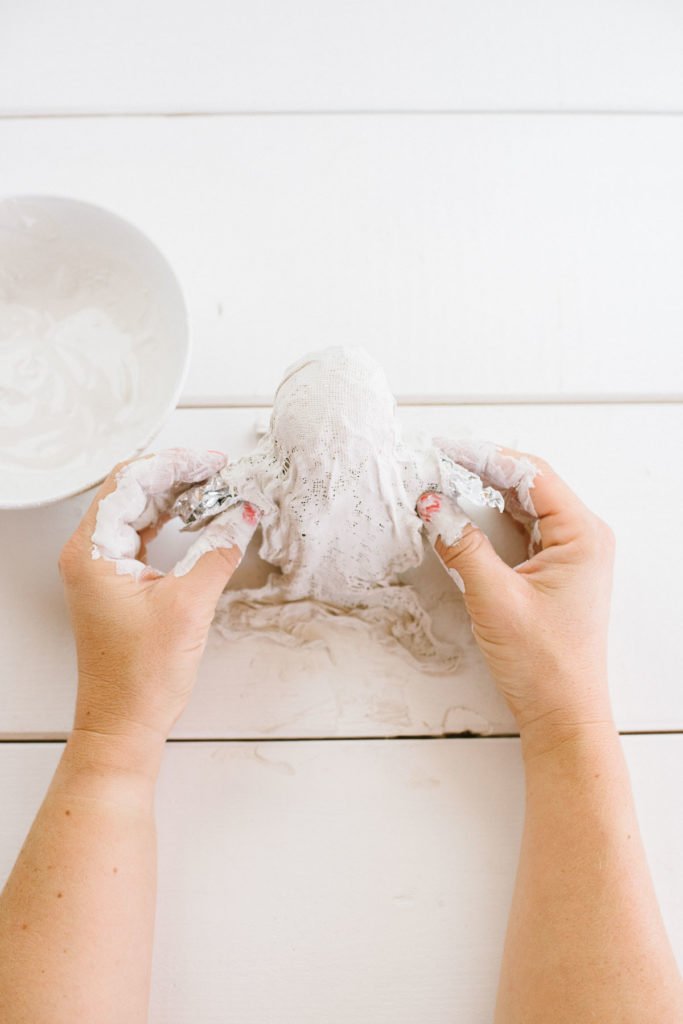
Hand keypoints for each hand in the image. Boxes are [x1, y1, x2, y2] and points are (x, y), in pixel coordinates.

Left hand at [58, 450, 260, 751]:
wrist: (124, 723)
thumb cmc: (138, 678)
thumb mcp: (189, 606)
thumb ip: (219, 550)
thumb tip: (242, 512)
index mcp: (92, 552)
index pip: (130, 482)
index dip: (174, 465)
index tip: (210, 463)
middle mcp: (90, 554)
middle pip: (132, 491)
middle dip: (178, 476)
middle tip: (220, 473)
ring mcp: (101, 567)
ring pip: (139, 510)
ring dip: (176, 497)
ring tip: (215, 490)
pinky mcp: (116, 582)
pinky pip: (142, 534)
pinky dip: (170, 521)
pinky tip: (197, 517)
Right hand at [417, 448, 615, 743]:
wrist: (562, 713)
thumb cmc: (545, 664)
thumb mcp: (494, 599)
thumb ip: (461, 546)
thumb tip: (432, 504)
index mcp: (582, 535)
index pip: (530, 474)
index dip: (484, 455)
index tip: (445, 449)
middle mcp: (582, 537)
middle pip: (528, 483)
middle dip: (481, 469)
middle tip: (438, 461)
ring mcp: (569, 554)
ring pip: (522, 506)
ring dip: (483, 493)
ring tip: (443, 482)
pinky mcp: (552, 570)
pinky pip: (520, 530)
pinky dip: (489, 520)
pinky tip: (463, 517)